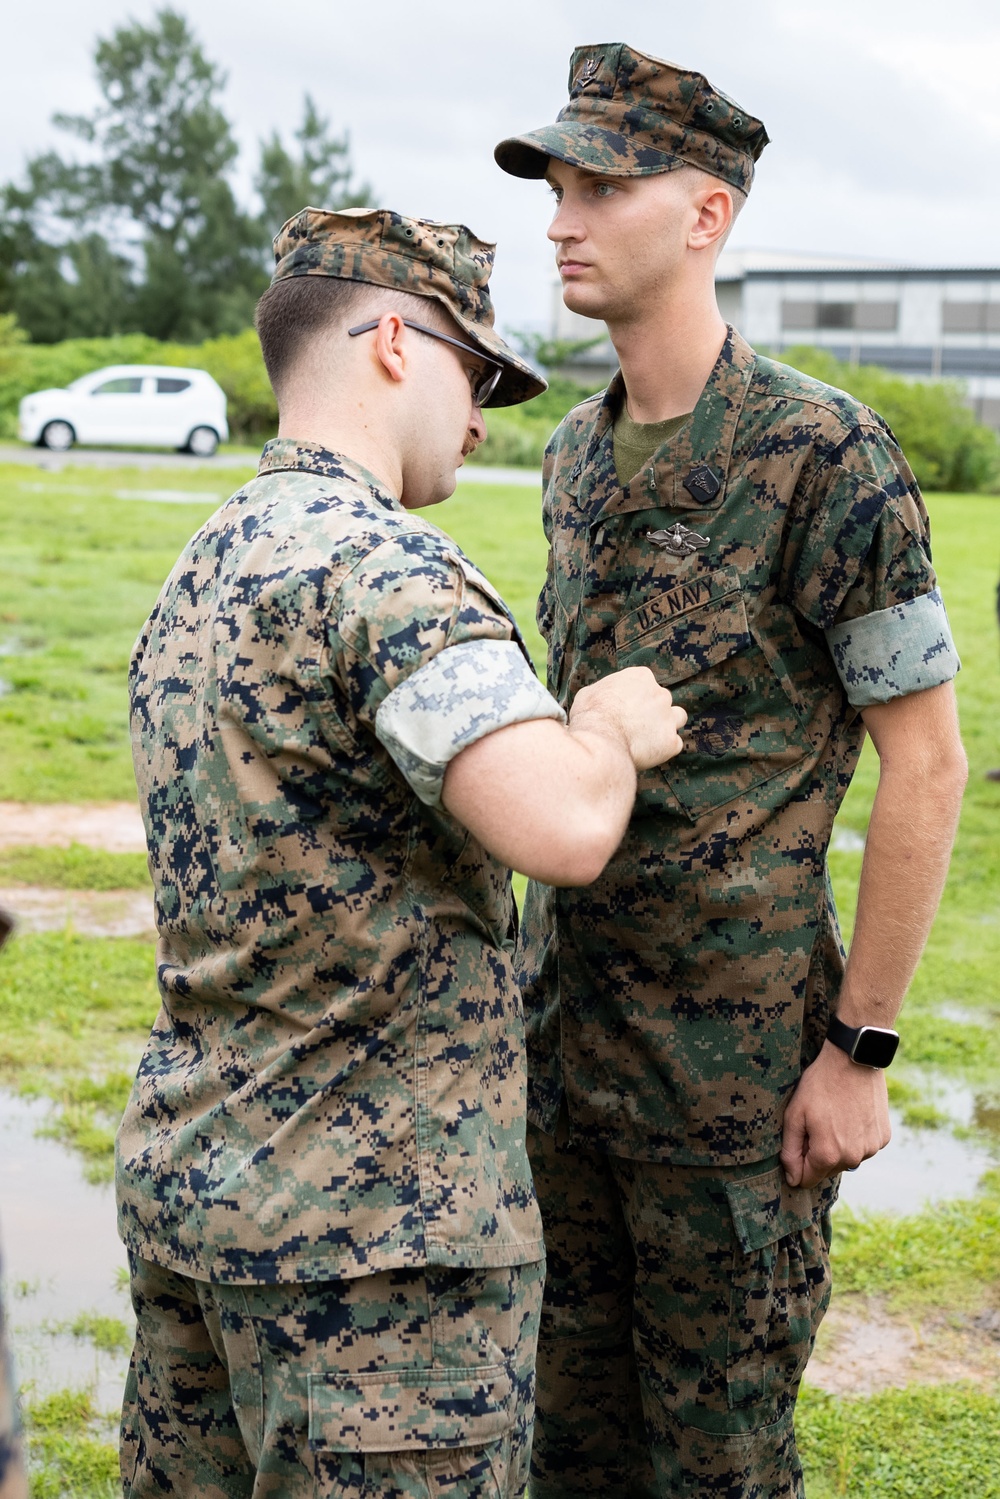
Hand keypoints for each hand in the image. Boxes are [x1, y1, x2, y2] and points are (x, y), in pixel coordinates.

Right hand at [569, 667, 686, 770]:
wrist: (600, 738)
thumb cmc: (590, 715)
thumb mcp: (589, 694)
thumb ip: (603, 692)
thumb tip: (598, 698)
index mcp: (641, 677)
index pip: (646, 684)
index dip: (636, 699)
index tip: (627, 710)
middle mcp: (660, 693)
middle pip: (662, 701)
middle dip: (652, 712)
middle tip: (636, 727)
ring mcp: (668, 717)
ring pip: (678, 717)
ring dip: (667, 725)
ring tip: (650, 738)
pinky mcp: (671, 741)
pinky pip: (674, 744)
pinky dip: (664, 750)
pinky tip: (648, 754)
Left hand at [780, 1041, 891, 1187]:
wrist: (854, 1060)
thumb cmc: (820, 1085)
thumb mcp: (795, 1115)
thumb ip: (790, 1150)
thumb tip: (792, 1179)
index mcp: (828, 1155)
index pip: (807, 1179)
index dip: (797, 1165)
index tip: (797, 1142)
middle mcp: (853, 1158)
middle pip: (827, 1170)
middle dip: (817, 1153)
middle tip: (815, 1123)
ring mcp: (871, 1149)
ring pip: (847, 1159)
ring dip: (838, 1146)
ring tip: (834, 1117)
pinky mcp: (883, 1138)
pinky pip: (863, 1147)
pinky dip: (855, 1138)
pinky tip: (851, 1115)